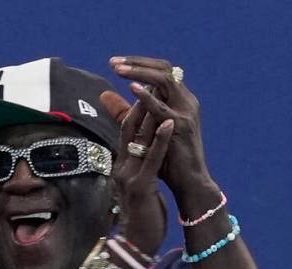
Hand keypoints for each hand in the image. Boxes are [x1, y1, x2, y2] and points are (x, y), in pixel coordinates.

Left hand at [101, 56, 221, 217]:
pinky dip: (147, 97)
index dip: (138, 63)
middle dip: (137, 63)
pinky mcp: (181, 127)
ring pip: (165, 81)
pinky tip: (132, 88)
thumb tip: (103, 95)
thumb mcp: (144, 129)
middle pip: (164, 69)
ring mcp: (186, 113)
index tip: (114, 62)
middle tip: (113, 62)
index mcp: (179, 100)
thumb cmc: (168, 159)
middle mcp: (186, 101)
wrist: (188, 183)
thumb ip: (125, 112)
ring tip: (118, 69)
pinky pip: (162, 108)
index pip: (161, 70)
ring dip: (140, 72)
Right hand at [105, 90, 174, 255]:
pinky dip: (161, 140)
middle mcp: (121, 167)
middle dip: (141, 102)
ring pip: (139, 139)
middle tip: (154, 80)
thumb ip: (138, 167)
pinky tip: (170, 124)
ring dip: (151, 114)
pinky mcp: (141, 188)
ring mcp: (129, 177)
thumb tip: (141, 152)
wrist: (136, 245)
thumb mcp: (138, 186)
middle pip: (129, 128)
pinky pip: (152, 159)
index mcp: (121, 165)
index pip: (126, 130)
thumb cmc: (141, 217)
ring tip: (162, 92)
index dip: (136, 106)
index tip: (148, 86)